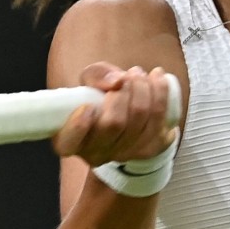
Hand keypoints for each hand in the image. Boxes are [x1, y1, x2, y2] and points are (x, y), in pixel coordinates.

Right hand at [51, 62, 177, 165]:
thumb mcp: (90, 82)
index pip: (69, 143)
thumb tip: (117, 81)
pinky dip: (161, 92)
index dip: (78, 126)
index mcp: (71, 140)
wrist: (128, 113)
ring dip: (143, 88)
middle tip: (126, 75)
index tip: (87, 106)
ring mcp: (125, 155)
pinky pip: (160, 119)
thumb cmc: (101, 97)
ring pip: (139, 119)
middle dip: (123, 91)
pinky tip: (157, 77)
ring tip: (139, 73)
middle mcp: (97, 154)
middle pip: (113, 123)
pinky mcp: (151, 148)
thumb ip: (96, 76)